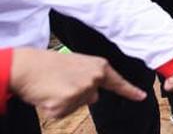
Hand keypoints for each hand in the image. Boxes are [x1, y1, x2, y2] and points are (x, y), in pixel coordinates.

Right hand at [9, 48, 146, 118]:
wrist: (26, 67)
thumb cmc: (48, 65)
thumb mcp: (77, 64)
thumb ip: (91, 77)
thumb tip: (95, 96)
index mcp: (99, 67)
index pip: (117, 82)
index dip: (130, 91)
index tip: (142, 97)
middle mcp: (94, 79)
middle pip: (91, 98)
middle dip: (78, 94)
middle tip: (61, 82)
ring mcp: (81, 92)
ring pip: (76, 106)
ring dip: (64, 101)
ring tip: (54, 87)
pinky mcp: (66, 104)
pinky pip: (62, 113)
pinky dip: (52, 108)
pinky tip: (47, 96)